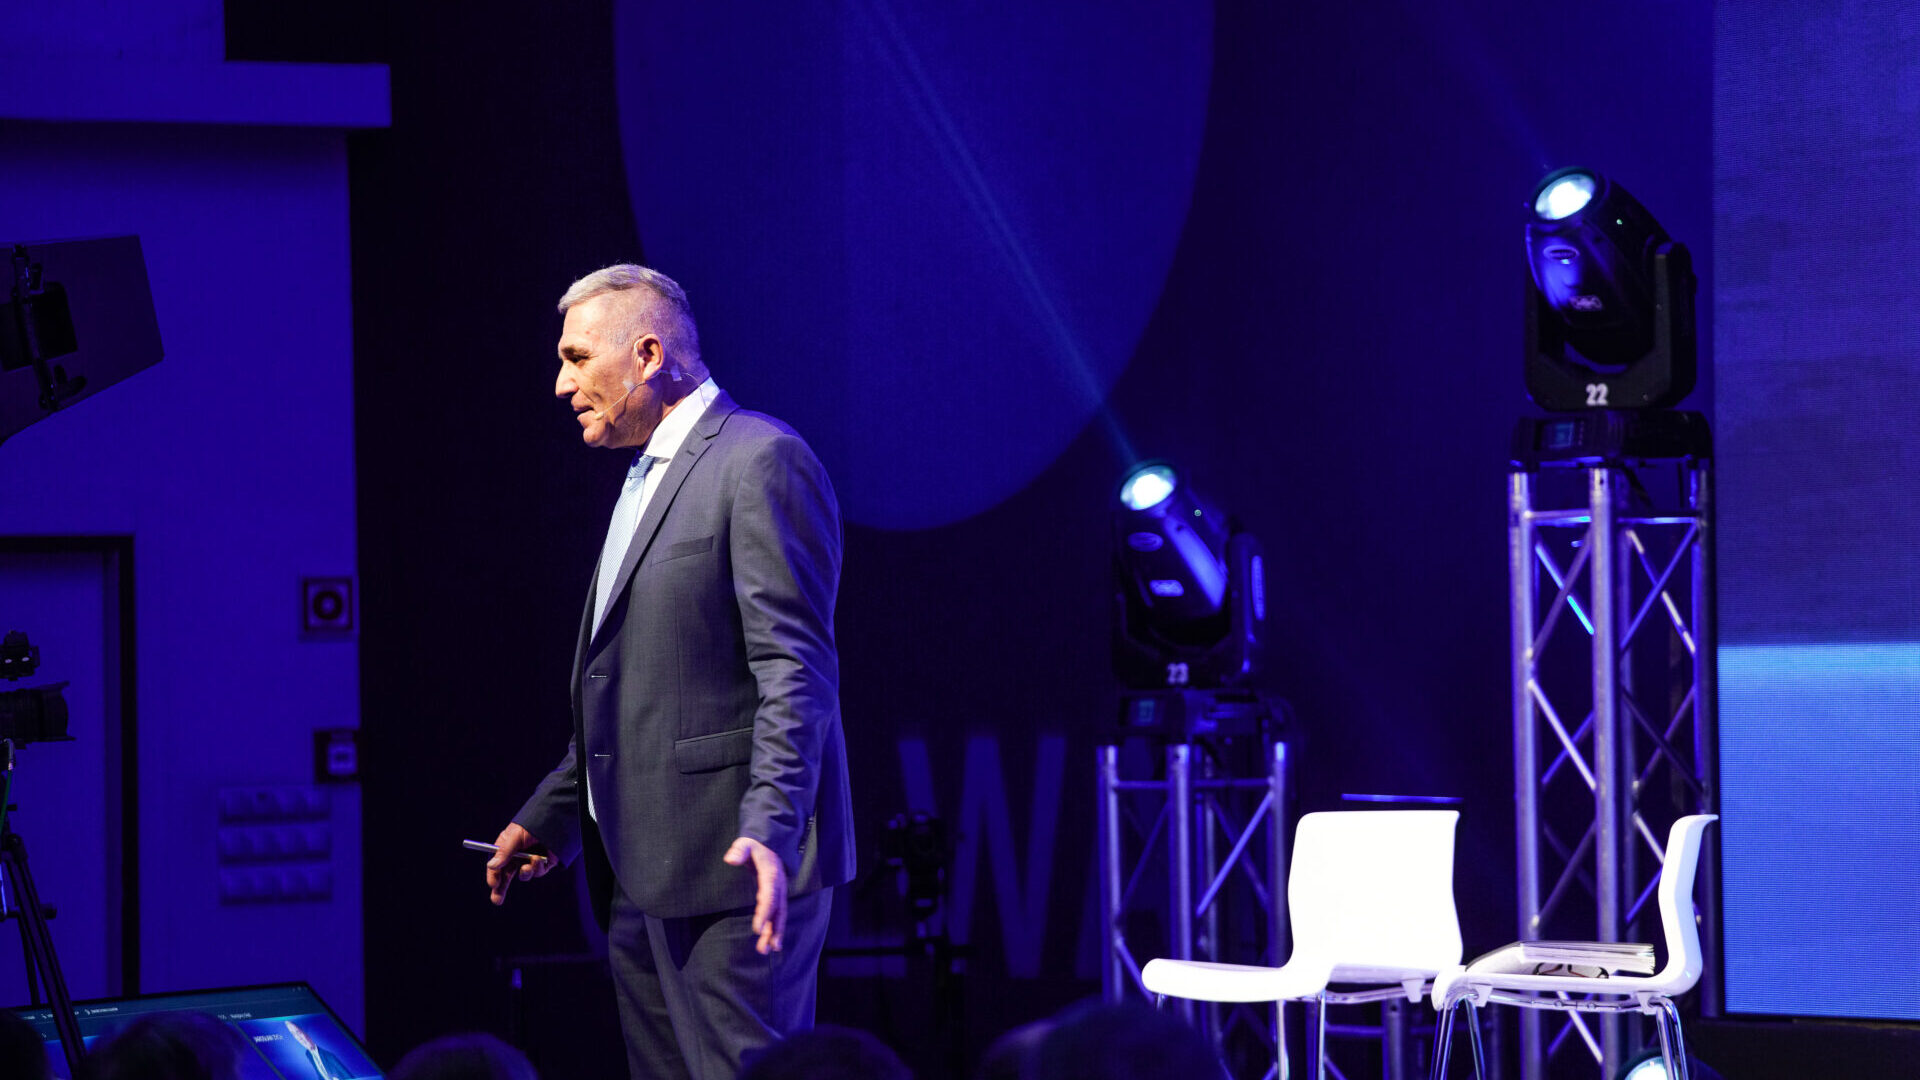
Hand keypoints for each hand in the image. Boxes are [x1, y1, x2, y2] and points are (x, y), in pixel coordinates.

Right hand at [487, 822, 553, 905]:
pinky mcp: (542, 864)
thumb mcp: (515, 836)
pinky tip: (538, 858)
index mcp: (506, 847)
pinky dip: (536, 867)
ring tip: (529, 863)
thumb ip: (504, 852)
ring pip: (523, 875)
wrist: (556, 820)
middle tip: (496, 900)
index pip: (496, 864)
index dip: (493, 875)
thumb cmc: (532, 824)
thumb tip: (492, 865)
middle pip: (506, 875)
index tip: (493, 884)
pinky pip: (536, 872)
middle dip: (500, 889)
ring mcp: (529, 860)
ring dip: (525, 872)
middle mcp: (517, 855)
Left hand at [723, 836, 787, 953]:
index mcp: (771, 875)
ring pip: (779, 915)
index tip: (757, 929)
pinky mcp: (774, 895)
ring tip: (767, 950)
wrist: (769, 841)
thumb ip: (739, 851)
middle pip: (778, 910)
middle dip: (774, 929)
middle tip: (768, 947)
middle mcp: (778, 886)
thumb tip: (730, 858)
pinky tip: (768, 941)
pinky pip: (775, 913)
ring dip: (774, 932)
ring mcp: (777, 892)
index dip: (764, 913)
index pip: (769, 897)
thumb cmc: (755, 844)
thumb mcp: (746, 843)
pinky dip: (773, 927)